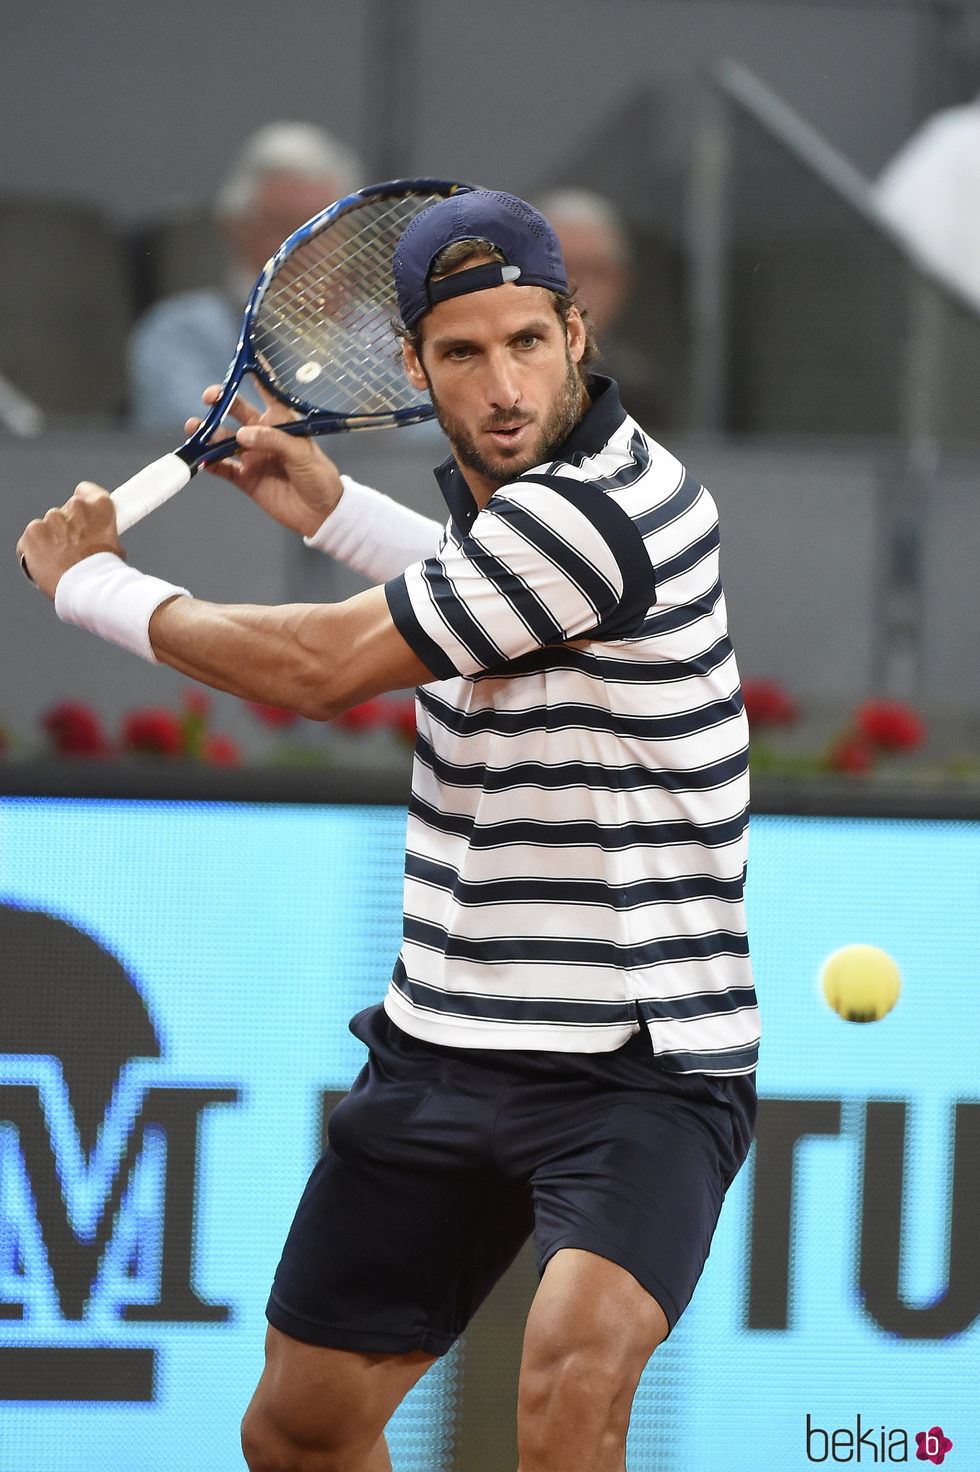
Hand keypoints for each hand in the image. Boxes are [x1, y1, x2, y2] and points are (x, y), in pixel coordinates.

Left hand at [17, 483, 122, 599]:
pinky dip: (35, 550)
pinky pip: (30, 539)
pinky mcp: (33, 532)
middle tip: (74, 548)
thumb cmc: (104, 572)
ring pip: (47, 526)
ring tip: (61, 561)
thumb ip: (103, 534)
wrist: (87, 588)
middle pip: (65, 512)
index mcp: (99, 506)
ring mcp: (51, 518)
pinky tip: (47, 563)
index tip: (83, 514)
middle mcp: (75, 507)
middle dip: (67, 528)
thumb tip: (100, 539)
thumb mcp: (116, 548)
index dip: (84, 503)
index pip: (86, 490)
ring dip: (51, 539)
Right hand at [186, 381, 344, 537]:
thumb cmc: (319, 477)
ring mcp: (252, 456)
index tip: (241, 360)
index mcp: (282, 422)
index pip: (267, 392)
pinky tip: (199, 457)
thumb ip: (273, 440)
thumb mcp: (301, 453)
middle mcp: (264, 435)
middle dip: (221, 402)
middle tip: (209, 397)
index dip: (255, 375)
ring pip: (224, 439)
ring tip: (195, 428)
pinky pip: (222, 467)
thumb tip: (242, 434)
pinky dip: (209, 462)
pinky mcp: (246, 478)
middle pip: (237, 412)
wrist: (321, 514)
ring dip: (209, 433)